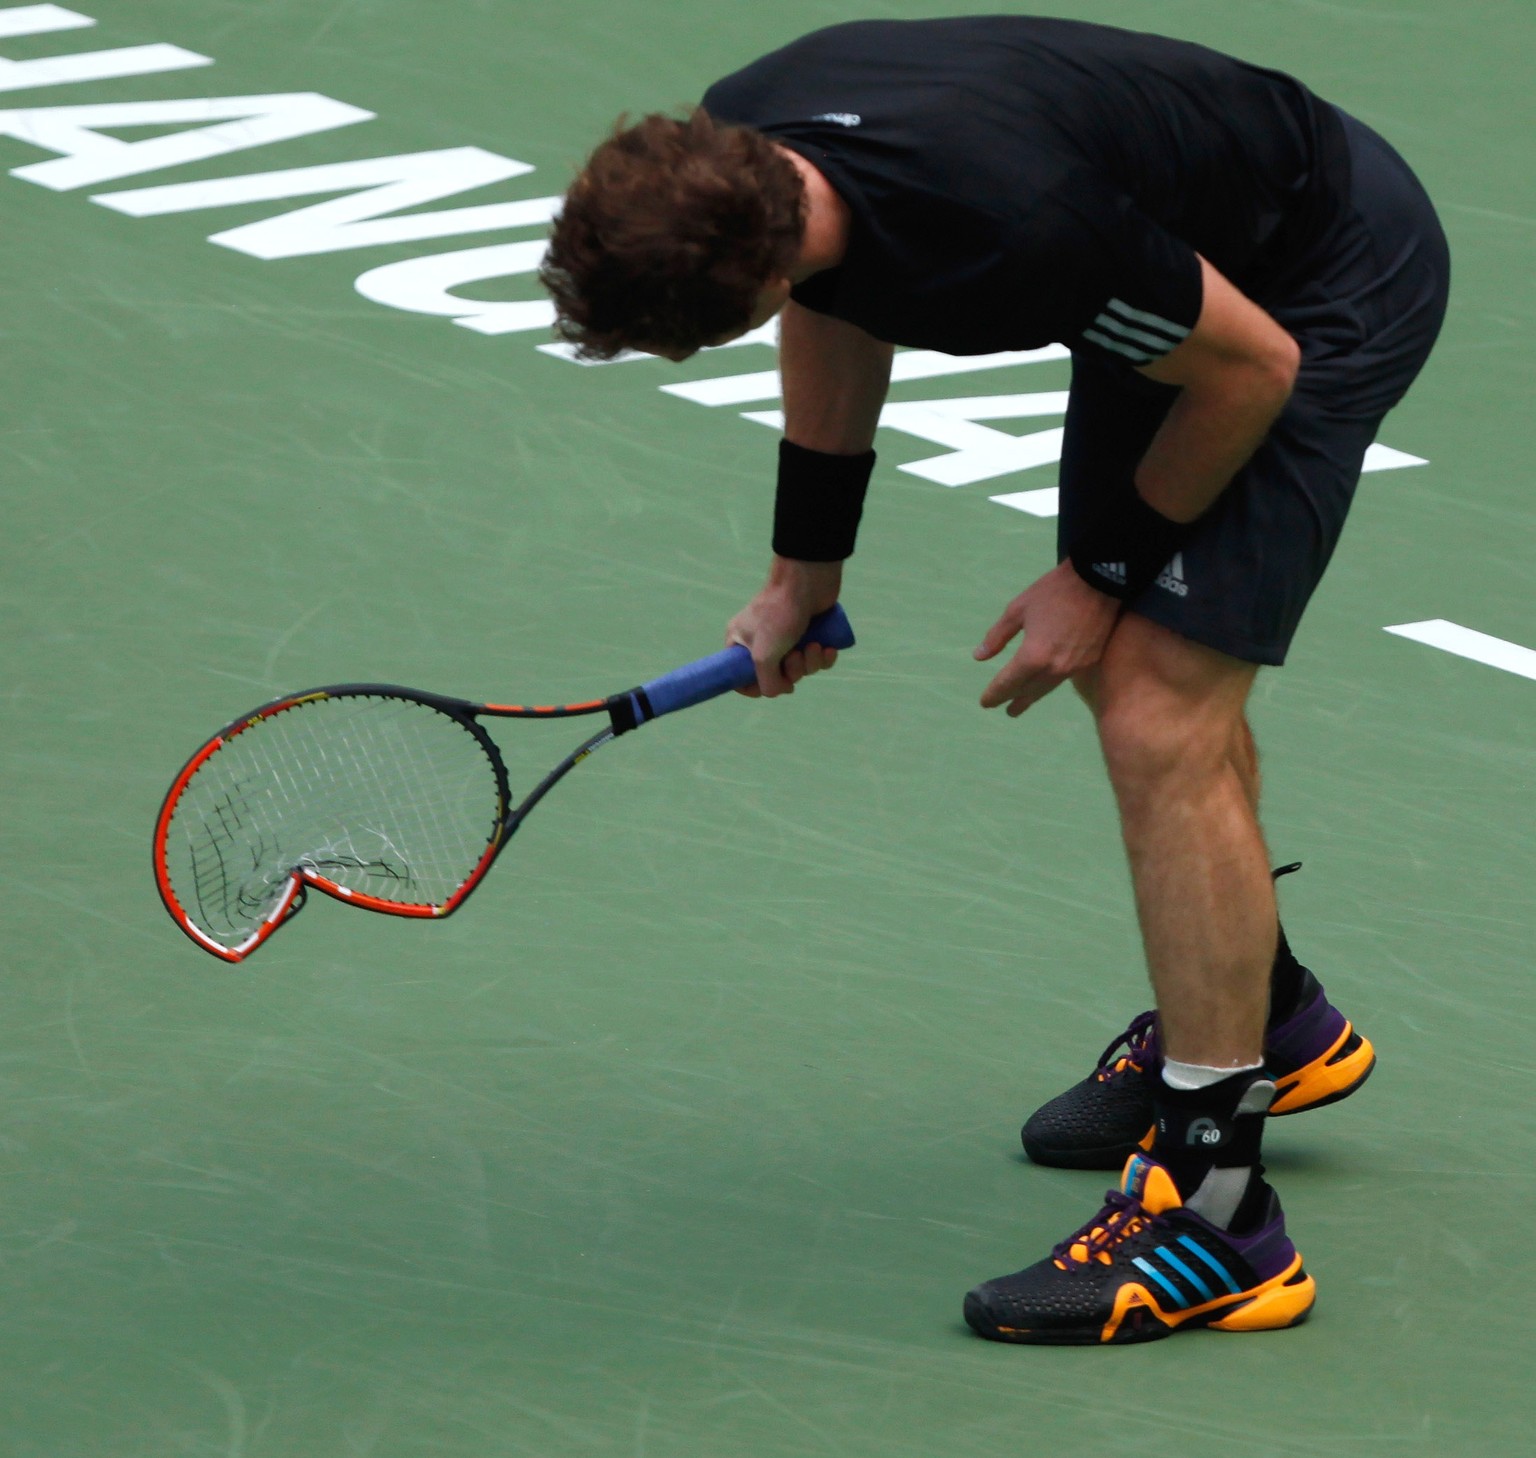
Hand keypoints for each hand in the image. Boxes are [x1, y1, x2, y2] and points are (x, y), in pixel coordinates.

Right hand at [727, 557, 842, 696]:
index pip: (739, 676)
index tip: (769, 686)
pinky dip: (824, 658)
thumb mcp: (764, 656)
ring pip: (800, 668)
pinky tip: (828, 648)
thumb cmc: (779, 614)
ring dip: (810, 664)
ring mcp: (786, 637)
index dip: (753, 687)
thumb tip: (779, 691)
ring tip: (814, 646)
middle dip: (792, 672)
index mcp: (740, 642)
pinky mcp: (810, 633)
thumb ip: (767, 682)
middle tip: (795, 656)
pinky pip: (816, 659)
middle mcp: (761, 641)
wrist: (808, 580)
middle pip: (776, 676)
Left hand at [974, 561, 1120, 716]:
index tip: (985, 702)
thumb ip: (997, 636)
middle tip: (1005, 709)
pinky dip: (1050, 684)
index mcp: (1033, 655)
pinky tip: (1045, 684)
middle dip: (1013, 700)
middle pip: (1028, 690)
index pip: (1008, 683)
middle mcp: (1055, 667)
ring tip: (1021, 705)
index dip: (995, 694)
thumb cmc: (1054, 591)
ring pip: (1047, 688)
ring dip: (1032, 697)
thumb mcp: (1017, 610)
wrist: (1099, 580)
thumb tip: (979, 657)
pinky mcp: (1090, 660)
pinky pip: (1064, 678)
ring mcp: (1075, 666)